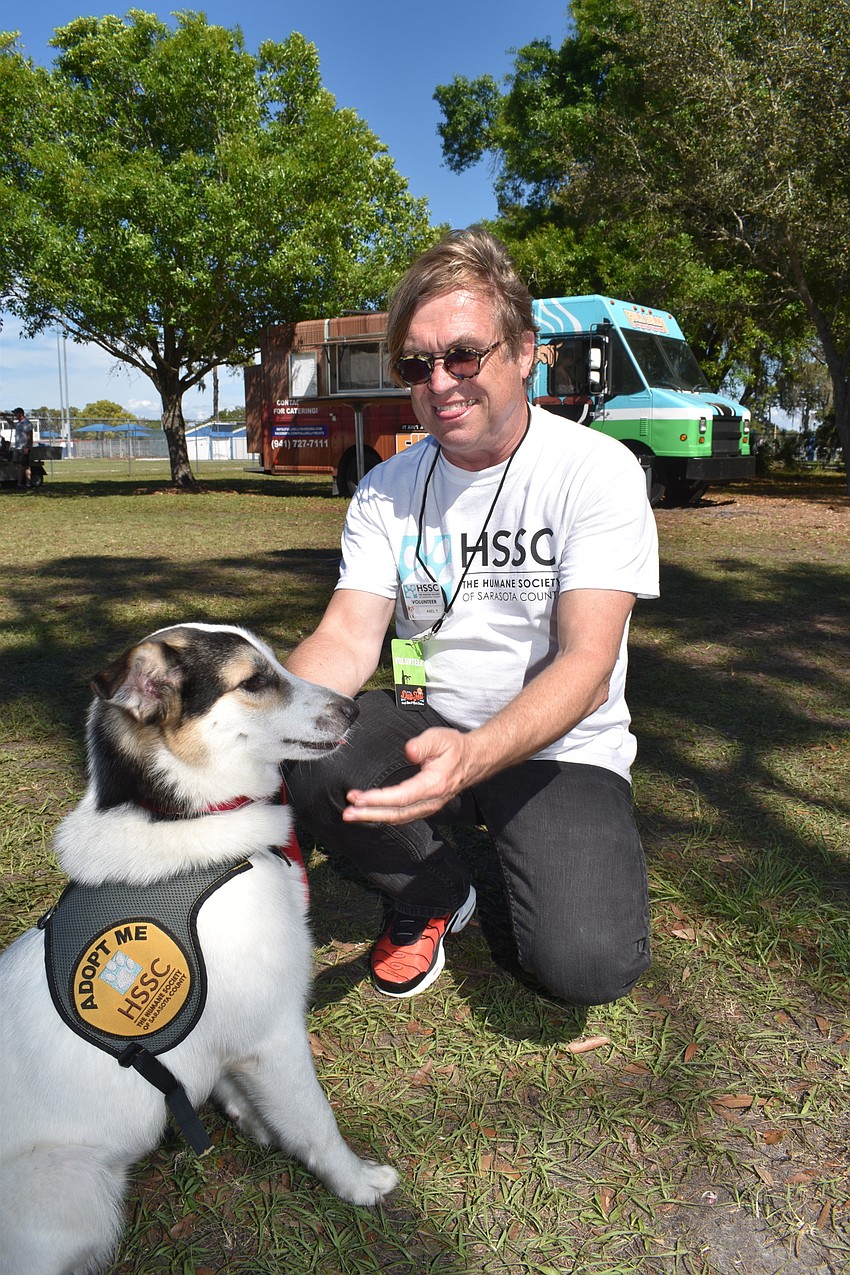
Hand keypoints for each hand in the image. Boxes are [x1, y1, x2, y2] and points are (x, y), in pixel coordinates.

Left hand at [342, 727, 471, 823]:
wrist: (473, 760)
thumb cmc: (454, 748)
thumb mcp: (441, 738)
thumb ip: (424, 744)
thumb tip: (409, 751)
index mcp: (434, 785)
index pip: (402, 797)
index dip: (379, 799)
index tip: (359, 797)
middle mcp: (431, 801)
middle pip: (396, 813)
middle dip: (370, 814)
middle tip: (348, 813)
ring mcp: (428, 807)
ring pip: (398, 818)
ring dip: (373, 817)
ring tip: (351, 814)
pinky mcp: (424, 807)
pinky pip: (401, 816)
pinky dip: (382, 816)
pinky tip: (368, 813)